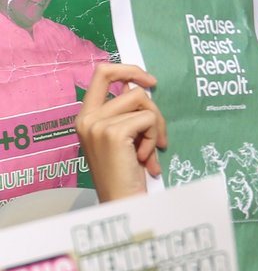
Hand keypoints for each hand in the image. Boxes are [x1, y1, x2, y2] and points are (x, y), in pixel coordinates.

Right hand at [77, 64, 166, 201]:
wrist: (120, 200)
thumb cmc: (125, 173)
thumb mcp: (123, 138)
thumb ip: (127, 114)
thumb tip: (144, 87)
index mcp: (86, 116)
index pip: (102, 73)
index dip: (129, 69)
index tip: (150, 81)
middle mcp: (87, 117)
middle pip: (132, 88)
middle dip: (153, 106)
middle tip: (159, 126)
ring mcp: (97, 124)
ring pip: (143, 103)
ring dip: (154, 127)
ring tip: (147, 150)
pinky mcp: (112, 132)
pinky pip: (148, 119)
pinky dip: (153, 137)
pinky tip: (144, 157)